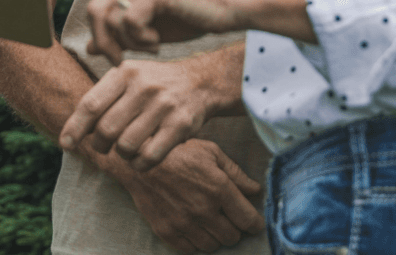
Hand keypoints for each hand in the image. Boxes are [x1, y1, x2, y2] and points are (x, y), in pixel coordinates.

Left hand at [42, 0, 240, 65]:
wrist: (228, 8)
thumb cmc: (190, 17)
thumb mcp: (149, 28)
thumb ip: (121, 31)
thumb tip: (90, 47)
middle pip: (93, 11)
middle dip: (103, 44)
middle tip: (122, 60)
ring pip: (108, 18)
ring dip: (123, 45)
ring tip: (148, 49)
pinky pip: (130, 23)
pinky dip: (142, 41)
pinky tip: (159, 42)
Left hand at [60, 49, 243, 170]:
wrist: (199, 82)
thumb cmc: (154, 84)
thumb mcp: (128, 76)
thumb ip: (102, 97)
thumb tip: (72, 131)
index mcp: (125, 72)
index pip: (91, 104)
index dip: (74, 127)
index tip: (65, 144)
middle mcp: (143, 86)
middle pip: (106, 130)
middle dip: (100, 145)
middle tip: (104, 146)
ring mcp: (163, 106)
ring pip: (126, 146)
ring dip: (121, 155)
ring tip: (126, 149)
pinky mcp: (180, 125)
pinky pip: (148, 157)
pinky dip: (140, 165)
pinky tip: (141, 158)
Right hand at [113, 137, 263, 253]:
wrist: (140, 160)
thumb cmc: (179, 152)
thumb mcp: (211, 152)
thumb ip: (235, 173)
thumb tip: (255, 190)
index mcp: (218, 188)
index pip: (247, 219)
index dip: (254, 223)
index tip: (254, 221)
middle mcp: (204, 210)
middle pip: (232, 236)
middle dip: (234, 228)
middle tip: (227, 216)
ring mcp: (184, 224)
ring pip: (213, 245)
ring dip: (215, 235)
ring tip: (209, 220)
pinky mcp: (168, 232)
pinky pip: (191, 249)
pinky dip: (196, 241)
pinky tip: (194, 225)